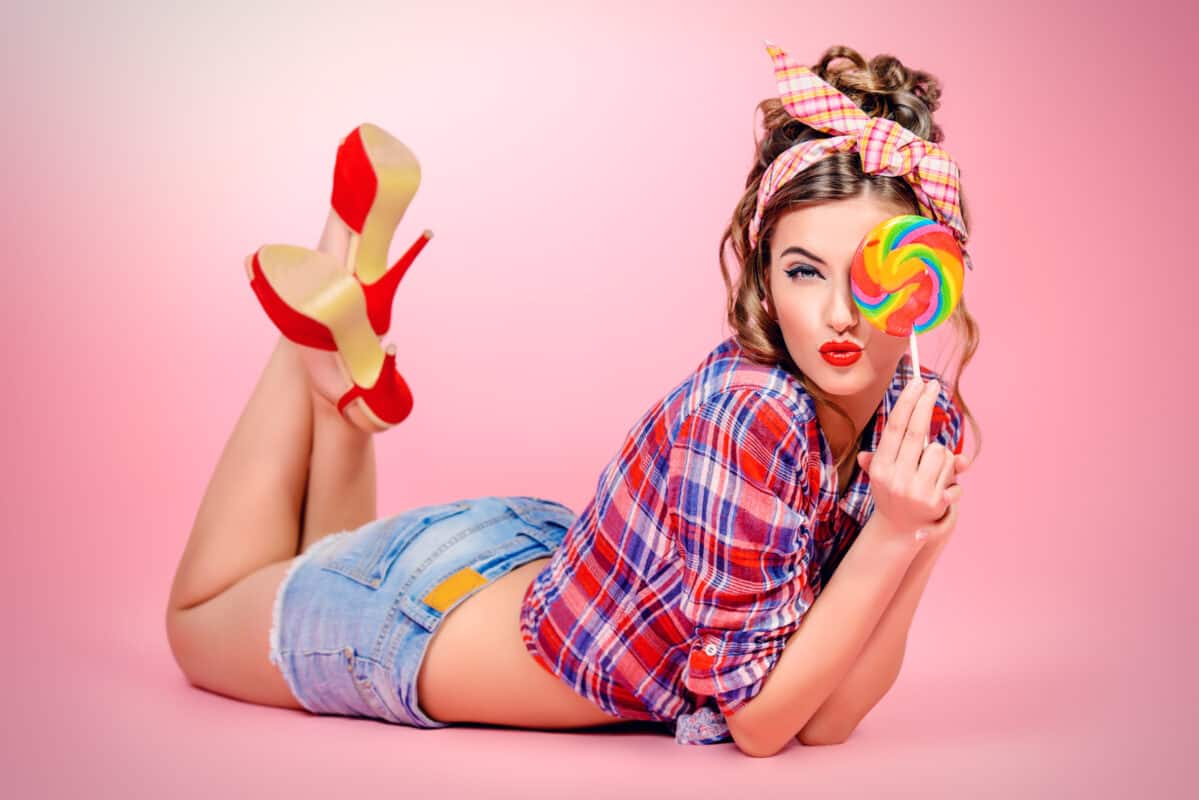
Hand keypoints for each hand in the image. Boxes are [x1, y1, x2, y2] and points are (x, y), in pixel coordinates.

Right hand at [855, 378, 963, 540]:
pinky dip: (951, 476)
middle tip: (934, 386)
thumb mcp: (890, 473)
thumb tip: (941, 446)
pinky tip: (940, 490)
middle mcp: (895, 477)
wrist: (900, 531)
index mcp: (880, 467)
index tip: (917, 384)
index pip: (894, 428)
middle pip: (915, 432)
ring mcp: (915, 490)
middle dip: (925, 405)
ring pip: (941, 452)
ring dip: (941, 456)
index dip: (907, 403)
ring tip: (931, 471)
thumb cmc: (896, 491)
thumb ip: (908, 454)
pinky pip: (953, 473)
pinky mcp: (935, 502)